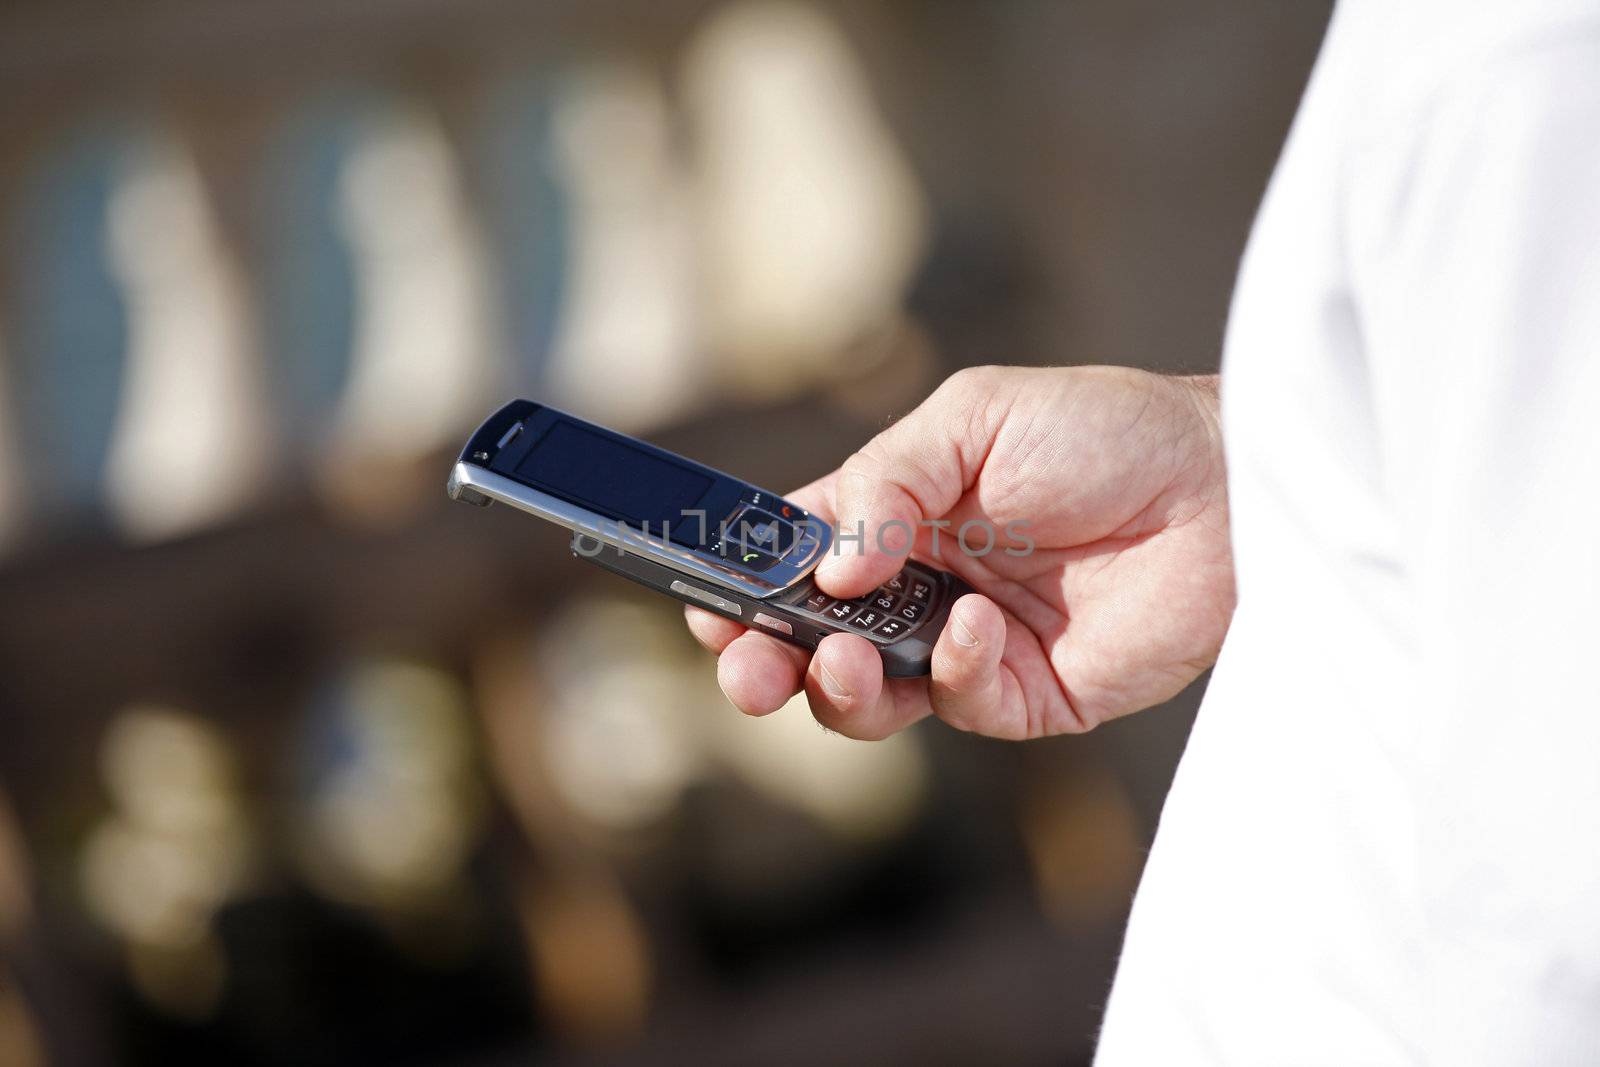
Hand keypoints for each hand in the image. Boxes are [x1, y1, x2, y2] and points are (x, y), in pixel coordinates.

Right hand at [686, 365, 1234, 739]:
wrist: (1225, 488)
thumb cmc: (1105, 430)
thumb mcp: (974, 419)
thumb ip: (886, 485)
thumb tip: (828, 572)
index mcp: (895, 513)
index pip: (796, 558)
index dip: (745, 584)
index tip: (707, 601)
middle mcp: (920, 584)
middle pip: (813, 643)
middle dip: (765, 662)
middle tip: (746, 671)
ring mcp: (968, 645)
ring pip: (868, 696)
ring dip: (838, 686)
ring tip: (844, 657)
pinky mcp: (1027, 694)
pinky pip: (959, 702)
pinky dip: (951, 670)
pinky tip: (977, 623)